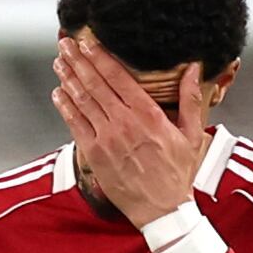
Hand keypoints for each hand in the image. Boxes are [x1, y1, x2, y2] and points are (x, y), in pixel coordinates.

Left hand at [51, 35, 202, 227]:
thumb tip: (194, 68)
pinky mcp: (95, 154)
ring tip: (59, 62)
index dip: (99, 57)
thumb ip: (190, 99)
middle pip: (95, 84)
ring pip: (82, 101)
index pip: (118, 77)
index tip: (87, 42)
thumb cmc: (178, 173)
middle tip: (65, 44)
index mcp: (148, 114)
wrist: (162, 210)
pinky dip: (65, 107)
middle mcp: (124, 123)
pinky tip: (58, 93)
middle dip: (78, 61)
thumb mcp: (192, 134)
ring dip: (68, 79)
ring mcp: (107, 139)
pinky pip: (75, 125)